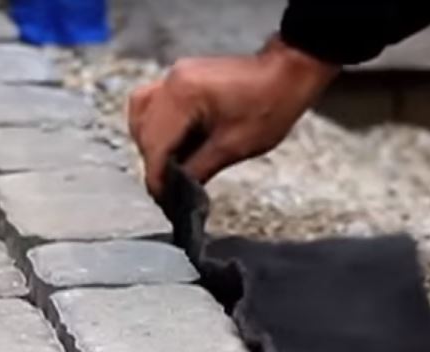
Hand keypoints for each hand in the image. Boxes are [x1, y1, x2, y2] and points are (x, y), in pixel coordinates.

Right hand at [127, 36, 338, 195]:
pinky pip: (155, 104)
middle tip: (168, 190)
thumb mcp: (234, 146)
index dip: (156, 176)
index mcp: (183, 95)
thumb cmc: (270, 105)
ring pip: (142, 115)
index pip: (155, 143)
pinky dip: (159, 127)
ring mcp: (174, 76)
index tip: (162, 199)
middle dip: (153, 162)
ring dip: (152, 144)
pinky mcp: (182, 78)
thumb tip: (179, 191)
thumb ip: (199, 169)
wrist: (287, 74)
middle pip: (144, 130)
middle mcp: (172, 81)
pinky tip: (174, 146)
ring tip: (170, 170)